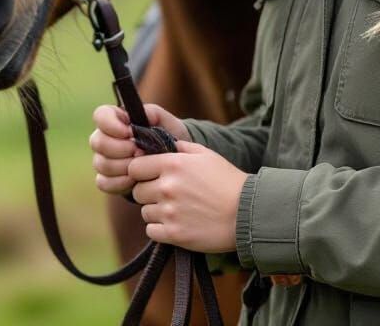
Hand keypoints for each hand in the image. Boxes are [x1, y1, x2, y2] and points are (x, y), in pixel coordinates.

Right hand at [90, 103, 189, 194]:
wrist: (173, 162)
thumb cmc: (168, 135)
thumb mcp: (166, 121)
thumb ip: (153, 113)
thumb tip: (138, 117)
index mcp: (116, 119)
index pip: (100, 115)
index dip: (111, 124)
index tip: (130, 132)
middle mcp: (105, 138)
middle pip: (97, 141)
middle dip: (120, 148)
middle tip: (139, 151)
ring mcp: (103, 160)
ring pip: (101, 163)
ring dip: (123, 165)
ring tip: (142, 164)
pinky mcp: (106, 180)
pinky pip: (103, 182)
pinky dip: (120, 182)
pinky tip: (135, 179)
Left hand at [128, 141, 247, 252]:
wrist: (245, 212)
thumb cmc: (227, 180)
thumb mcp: (206, 154)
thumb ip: (180, 147)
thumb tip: (162, 145)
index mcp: (173, 164)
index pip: (134, 167)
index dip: (141, 171)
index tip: (149, 175)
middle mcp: (167, 187)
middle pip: (137, 191)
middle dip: (148, 192)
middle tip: (166, 194)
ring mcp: (169, 212)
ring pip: (145, 212)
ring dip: (156, 210)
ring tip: (177, 209)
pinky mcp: (173, 234)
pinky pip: (151, 230)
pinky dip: (160, 228)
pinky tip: (177, 222)